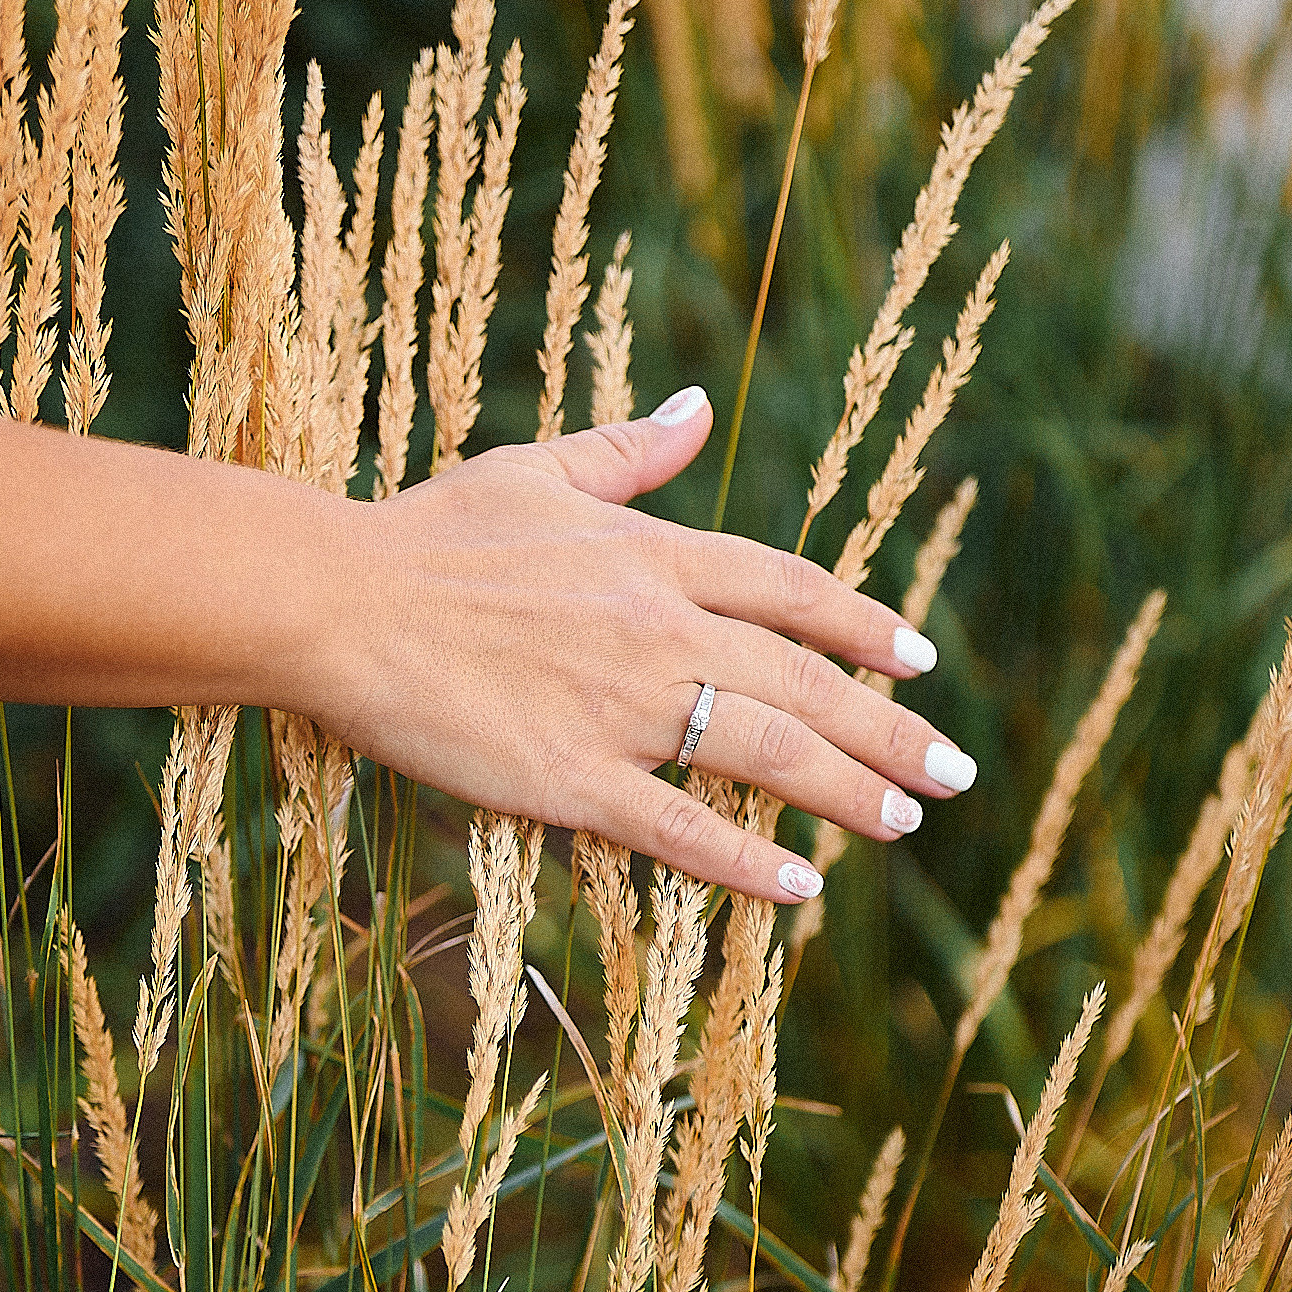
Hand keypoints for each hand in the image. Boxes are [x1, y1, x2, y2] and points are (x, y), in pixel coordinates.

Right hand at [302, 386, 978, 906]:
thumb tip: (698, 404)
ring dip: (849, 791)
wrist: (337, 602)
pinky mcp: (571, 780)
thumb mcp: (535, 471)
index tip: (919, 658)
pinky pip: (681, 827)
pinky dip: (749, 862)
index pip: (791, 591)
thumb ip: (629, 452)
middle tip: (955, 770)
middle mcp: (658, 630)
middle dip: (892, 728)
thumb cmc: (424, 534)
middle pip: (805, 681)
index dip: (865, 626)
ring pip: (767, 751)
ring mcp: (620, 709)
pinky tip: (804, 887)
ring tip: (904, 821)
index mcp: (653, 556)